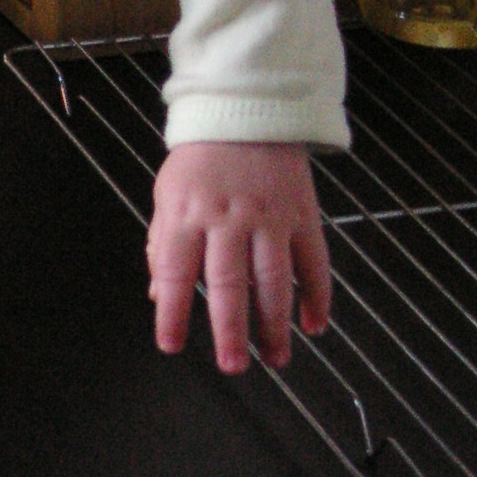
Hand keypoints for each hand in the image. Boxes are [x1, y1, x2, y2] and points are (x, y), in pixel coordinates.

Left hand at [147, 142, 331, 373]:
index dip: (172, 312)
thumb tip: (159, 294)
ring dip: (275, 324)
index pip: (176, 273)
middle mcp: (229, 218)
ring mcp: (270, 216)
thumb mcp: (168, 195)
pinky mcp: (302, 214)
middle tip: (233, 365)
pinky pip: (313, 261)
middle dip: (231, 330)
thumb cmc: (201, 158)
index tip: (171, 345)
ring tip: (274, 358)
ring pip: (275, 279)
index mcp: (188, 214)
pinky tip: (313, 324)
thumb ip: (163, 245)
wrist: (249, 110)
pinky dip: (317, 295)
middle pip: (229, 284)